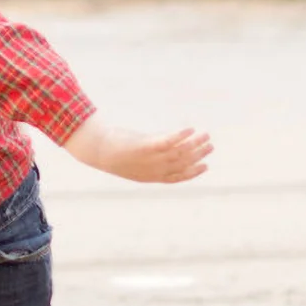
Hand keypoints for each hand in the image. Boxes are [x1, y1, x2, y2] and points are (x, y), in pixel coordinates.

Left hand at [63, 114, 212, 183]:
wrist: (95, 148)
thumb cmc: (111, 152)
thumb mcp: (131, 159)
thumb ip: (147, 157)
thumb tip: (157, 148)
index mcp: (150, 177)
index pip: (177, 177)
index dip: (193, 172)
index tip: (206, 165)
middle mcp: (153, 170)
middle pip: (182, 163)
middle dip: (198, 154)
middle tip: (210, 146)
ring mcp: (150, 159)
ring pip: (179, 152)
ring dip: (195, 143)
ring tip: (205, 135)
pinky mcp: (145, 146)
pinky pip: (167, 141)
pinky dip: (180, 135)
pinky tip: (189, 129)